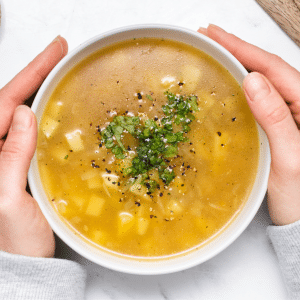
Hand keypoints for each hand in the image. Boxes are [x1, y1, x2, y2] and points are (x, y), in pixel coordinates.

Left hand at [0, 36, 67, 256]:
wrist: (22, 267)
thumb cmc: (12, 243)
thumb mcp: (8, 201)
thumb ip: (11, 157)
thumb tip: (24, 115)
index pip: (6, 103)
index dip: (31, 74)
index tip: (54, 52)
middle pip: (12, 104)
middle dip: (35, 76)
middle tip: (58, 55)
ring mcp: (8, 159)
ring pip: (22, 117)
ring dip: (40, 94)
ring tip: (58, 75)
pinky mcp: (22, 166)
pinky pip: (32, 135)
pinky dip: (45, 118)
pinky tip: (55, 111)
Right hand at [198, 25, 299, 225]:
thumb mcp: (289, 158)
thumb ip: (276, 119)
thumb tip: (252, 80)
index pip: (271, 68)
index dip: (242, 48)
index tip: (215, 35)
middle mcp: (298, 106)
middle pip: (266, 69)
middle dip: (237, 50)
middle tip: (209, 37)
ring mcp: (286, 116)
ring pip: (261, 82)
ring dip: (238, 64)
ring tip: (215, 53)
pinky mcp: (276, 126)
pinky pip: (257, 100)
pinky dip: (240, 87)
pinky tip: (227, 82)